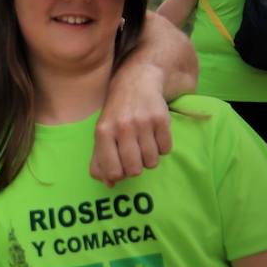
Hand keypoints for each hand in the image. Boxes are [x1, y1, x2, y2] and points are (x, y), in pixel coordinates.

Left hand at [90, 65, 171, 185]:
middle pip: (134, 170)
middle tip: (134, 156)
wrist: (137, 82)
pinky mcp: (162, 119)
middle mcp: (122, 127)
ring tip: (144, 145)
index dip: (118, 175)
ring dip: (149, 158)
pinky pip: (166, 149)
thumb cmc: (116, 113)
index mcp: (103, 132)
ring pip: (152, 162)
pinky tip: (155, 136)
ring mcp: (143, 123)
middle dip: (135, 168)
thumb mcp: (102, 132)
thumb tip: (109, 184)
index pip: (113, 171)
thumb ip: (100, 159)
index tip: (120, 167)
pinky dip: (162, 148)